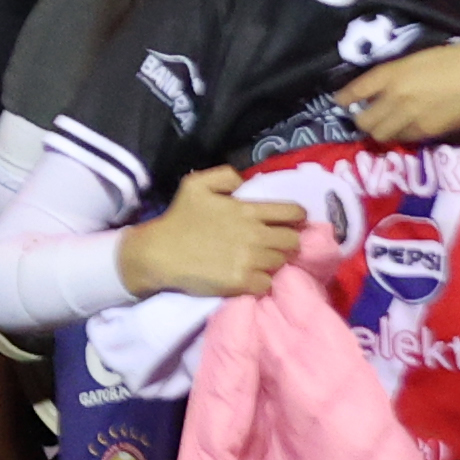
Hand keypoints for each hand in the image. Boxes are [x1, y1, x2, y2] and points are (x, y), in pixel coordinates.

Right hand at [124, 169, 304, 300]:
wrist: (161, 253)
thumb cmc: (180, 217)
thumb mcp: (197, 183)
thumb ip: (225, 176)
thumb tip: (244, 183)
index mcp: (247, 210)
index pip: (292, 212)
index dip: (298, 216)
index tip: (294, 222)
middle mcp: (254, 234)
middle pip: (292, 241)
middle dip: (288, 241)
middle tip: (275, 243)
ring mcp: (249, 260)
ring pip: (281, 263)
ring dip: (274, 262)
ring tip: (260, 260)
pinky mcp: (242, 283)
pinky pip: (267, 284)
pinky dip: (261, 281)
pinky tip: (250, 277)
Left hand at [333, 43, 459, 142]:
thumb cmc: (451, 59)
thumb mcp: (415, 58)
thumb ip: (395, 73)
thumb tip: (382, 84)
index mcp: (391, 73)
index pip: (356, 90)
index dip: (345, 98)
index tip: (340, 101)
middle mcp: (393, 98)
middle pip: (364, 121)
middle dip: (361, 119)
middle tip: (365, 114)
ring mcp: (408, 118)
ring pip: (380, 135)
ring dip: (378, 130)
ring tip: (384, 124)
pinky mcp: (424, 133)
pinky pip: (402, 138)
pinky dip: (399, 135)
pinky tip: (405, 127)